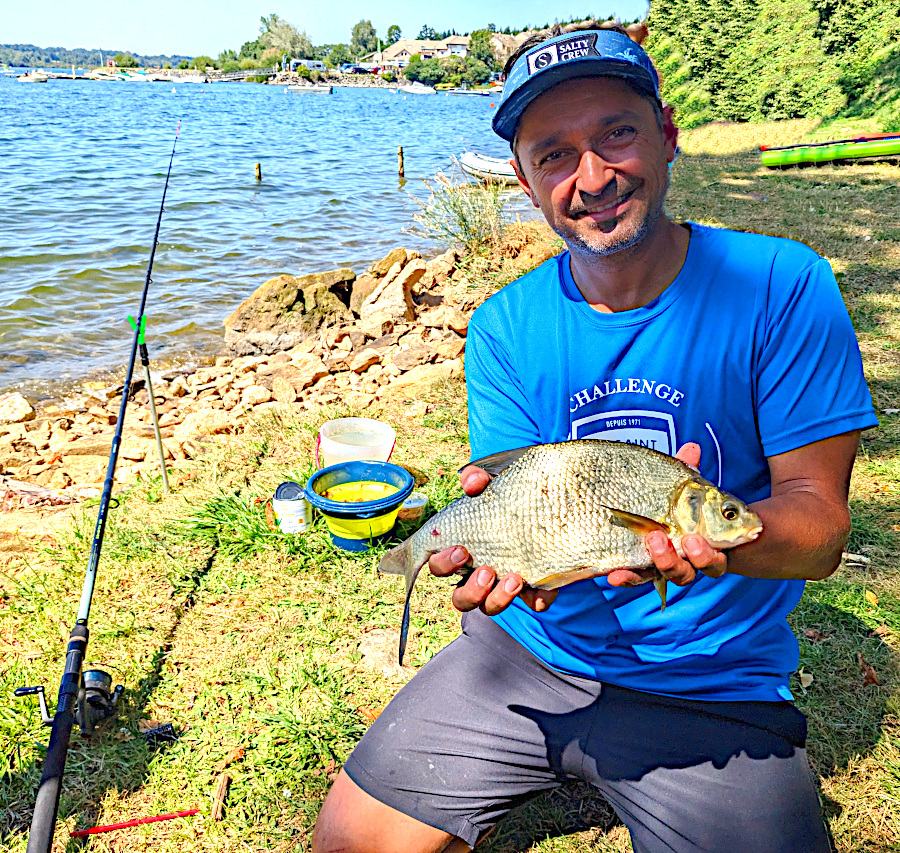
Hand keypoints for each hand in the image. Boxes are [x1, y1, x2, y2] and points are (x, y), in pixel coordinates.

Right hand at [428, 464, 558, 614]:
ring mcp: (503, 586)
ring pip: (488, 608)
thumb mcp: (492, 485)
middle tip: (486, 570)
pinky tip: (540, 592)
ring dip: (498, 599)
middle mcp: (477, 575)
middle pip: (460, 598)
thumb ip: (478, 479)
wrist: (544, 504)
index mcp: (461, 552)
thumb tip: (471, 482)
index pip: (438, 566)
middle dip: (471, 589)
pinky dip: (536, 600)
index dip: (444, 563)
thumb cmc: (505, 499)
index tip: (461, 549)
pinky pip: (532, 603)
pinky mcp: (533, 588)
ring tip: (513, 579)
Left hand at [606, 442, 727, 588]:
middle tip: (680, 540)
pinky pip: (634, 578)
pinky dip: (626, 578)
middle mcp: (684, 561)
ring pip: (666, 574)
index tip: (695, 540)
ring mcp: (660, 566)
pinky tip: (614, 574)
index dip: (708, 554)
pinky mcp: (638, 568)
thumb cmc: (673, 501)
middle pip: (691, 571)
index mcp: (702, 544)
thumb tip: (691, 448)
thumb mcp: (677, 485)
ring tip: (652, 541)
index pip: (714, 557)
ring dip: (661, 561)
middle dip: (685, 559)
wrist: (642, 511)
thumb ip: (684, 471)